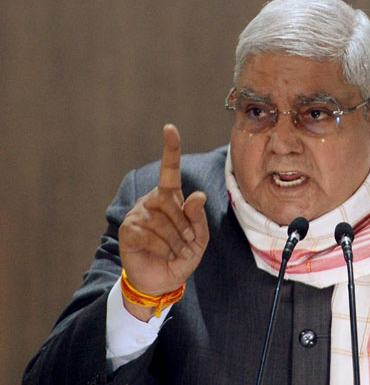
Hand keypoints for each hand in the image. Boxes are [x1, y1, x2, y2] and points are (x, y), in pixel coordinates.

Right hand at [118, 124, 209, 320]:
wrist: (162, 281)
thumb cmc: (182, 256)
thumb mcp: (199, 239)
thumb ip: (197, 217)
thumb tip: (197, 196)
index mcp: (171, 198)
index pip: (169, 170)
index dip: (170, 149)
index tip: (170, 129)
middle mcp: (152, 201)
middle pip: (171, 202)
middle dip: (184, 227)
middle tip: (187, 244)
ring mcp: (138, 213)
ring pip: (161, 220)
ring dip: (174, 241)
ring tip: (175, 252)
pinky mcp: (128, 229)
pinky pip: (148, 233)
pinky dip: (161, 247)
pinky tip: (161, 254)